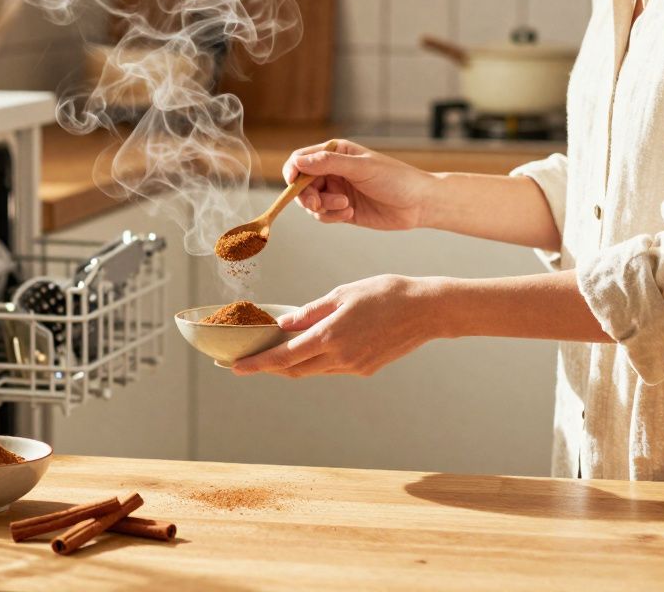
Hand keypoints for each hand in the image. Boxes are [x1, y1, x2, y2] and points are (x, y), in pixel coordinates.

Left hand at [231, 275, 441, 377]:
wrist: (428, 310)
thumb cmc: (386, 293)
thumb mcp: (343, 293)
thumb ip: (311, 311)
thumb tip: (284, 325)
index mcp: (331, 337)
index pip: (284, 357)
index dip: (257, 364)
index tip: (235, 367)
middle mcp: (340, 358)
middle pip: (294, 369)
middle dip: (269, 367)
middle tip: (248, 361)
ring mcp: (354, 367)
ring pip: (313, 370)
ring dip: (293, 363)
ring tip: (276, 351)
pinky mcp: (366, 369)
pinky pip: (332, 367)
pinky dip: (317, 359)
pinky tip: (313, 346)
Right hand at [283, 140, 436, 230]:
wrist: (419, 204)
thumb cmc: (396, 179)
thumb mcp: (361, 168)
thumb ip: (329, 163)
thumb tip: (298, 162)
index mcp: (335, 153)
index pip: (301, 159)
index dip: (293, 171)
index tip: (293, 183)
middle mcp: (333, 171)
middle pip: (302, 184)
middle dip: (307, 196)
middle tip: (318, 204)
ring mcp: (336, 191)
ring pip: (311, 202)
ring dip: (324, 207)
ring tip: (345, 206)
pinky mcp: (342, 210)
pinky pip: (324, 215)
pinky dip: (332, 216)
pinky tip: (351, 212)